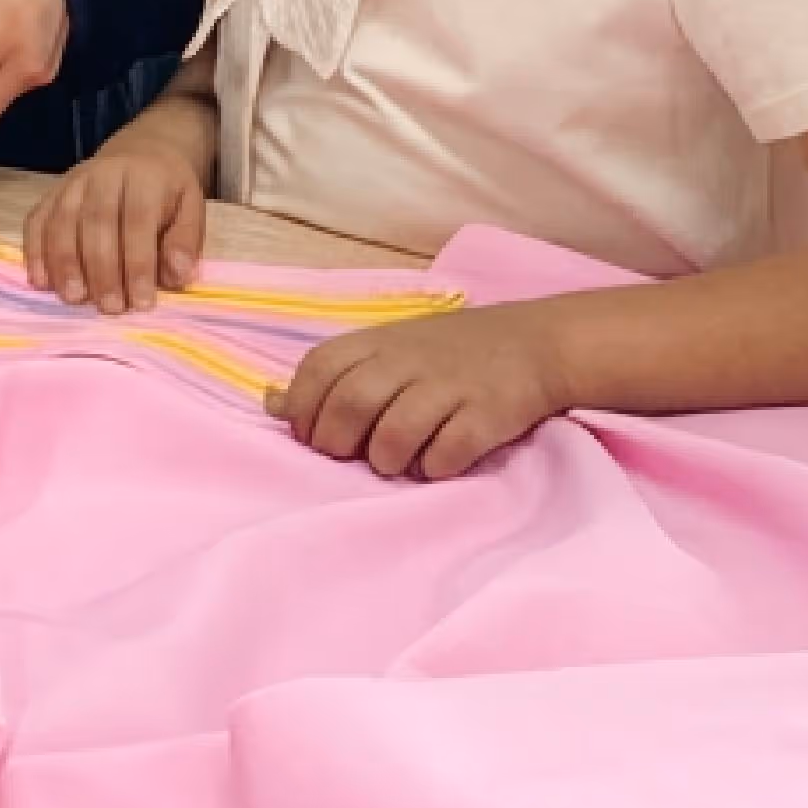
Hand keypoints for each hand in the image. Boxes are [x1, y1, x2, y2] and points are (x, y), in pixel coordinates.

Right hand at [23, 101, 211, 312]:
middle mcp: (104, 175)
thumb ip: (185, 242)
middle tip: (109, 307)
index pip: (137, 221)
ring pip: (62, 222)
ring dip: (64, 263)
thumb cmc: (168, 193)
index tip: (141, 303)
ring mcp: (72, 183)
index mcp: (143, 178)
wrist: (141, 153)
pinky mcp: (51, 193)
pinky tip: (40, 281)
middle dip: (101, 269)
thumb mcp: (192, 209)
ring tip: (73, 298)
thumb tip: (177, 275)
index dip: (138, 264)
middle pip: (96, 222)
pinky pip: (36, 221)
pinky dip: (35, 252)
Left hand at [277, 305, 575, 479]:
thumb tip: (270, 402)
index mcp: (378, 340)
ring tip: (395, 465)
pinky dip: (435, 467)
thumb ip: (334, 374)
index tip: (314, 436)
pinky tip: (437, 464)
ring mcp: (450, 386)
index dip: (305, 409)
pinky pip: (447, 453)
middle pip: (350, 404)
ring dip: (385, 461)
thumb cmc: (449, 353)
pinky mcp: (488, 415)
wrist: (538, 343)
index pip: (319, 369)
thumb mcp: (387, 349)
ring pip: (394, 434)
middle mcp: (409, 359)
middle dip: (337, 442)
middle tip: (349, 459)